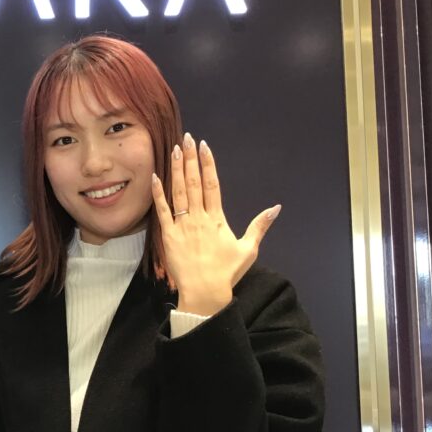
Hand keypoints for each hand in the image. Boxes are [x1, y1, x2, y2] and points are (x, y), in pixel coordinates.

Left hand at [150, 133, 280, 315]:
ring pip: (178, 192)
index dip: (208, 164)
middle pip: (194, 182)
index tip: (204, 147)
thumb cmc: (227, 272)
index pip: (212, 184)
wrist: (204, 292)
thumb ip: (259, 226)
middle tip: (186, 138)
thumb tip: (276, 208)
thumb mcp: (248, 249)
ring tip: (175, 150)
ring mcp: (182, 225)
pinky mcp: (168, 235)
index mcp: (217, 219)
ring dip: (176, 170)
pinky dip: (158, 194)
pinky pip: (162, 211)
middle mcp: (199, 217)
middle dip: (190, 159)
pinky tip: (155, 177)